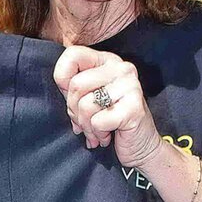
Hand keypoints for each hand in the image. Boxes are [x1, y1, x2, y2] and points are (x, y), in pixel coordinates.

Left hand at [53, 46, 160, 169]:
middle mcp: (121, 68)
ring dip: (86, 126)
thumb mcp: (87, 99)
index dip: (62, 80)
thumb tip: (62, 88)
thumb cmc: (109, 122)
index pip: (72, 55)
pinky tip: (106, 136)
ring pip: (85, 105)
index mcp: (107, 60)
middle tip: (84, 122)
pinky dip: (97, 134)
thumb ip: (73, 88)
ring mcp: (130, 86)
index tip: (71, 98)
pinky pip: (98, 122)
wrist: (140, 146)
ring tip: (96, 131)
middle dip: (74, 111)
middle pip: (76, 85)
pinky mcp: (134, 108)